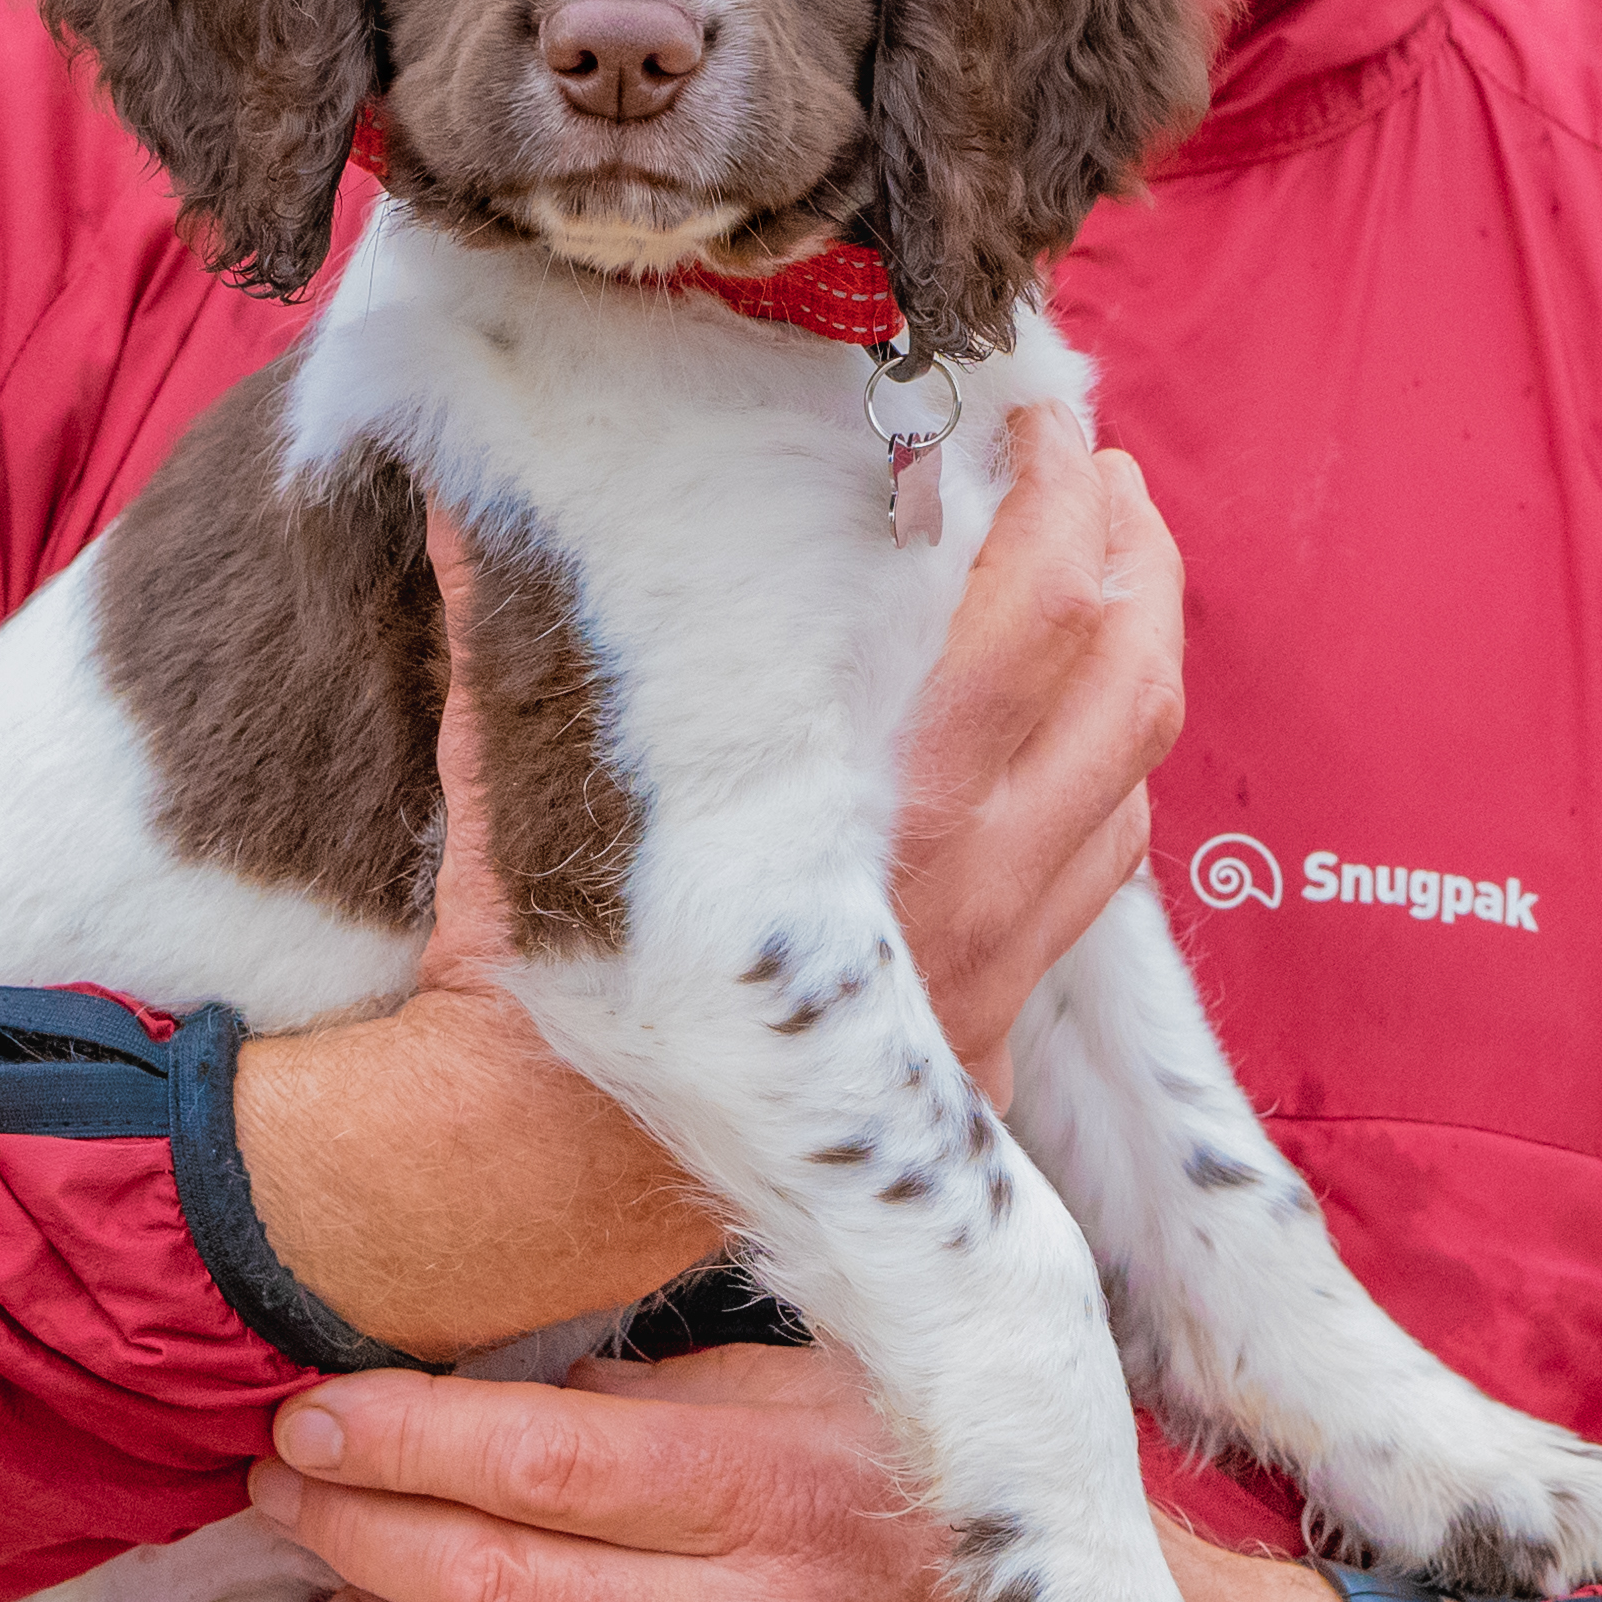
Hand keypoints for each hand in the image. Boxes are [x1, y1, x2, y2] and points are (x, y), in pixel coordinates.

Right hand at [230, 419, 1190, 1350]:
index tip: (1034, 418)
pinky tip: (1073, 724)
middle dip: (1134, 554)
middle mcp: (967, 893)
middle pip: (1125, 687)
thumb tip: (462, 487)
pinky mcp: (986, 1030)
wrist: (541, 1183)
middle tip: (1098, 465)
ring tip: (1111, 562)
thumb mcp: (517, 791)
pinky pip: (1100, 876)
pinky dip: (1110, 771)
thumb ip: (512, 630)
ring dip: (1139, 655)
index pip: (1032, 617)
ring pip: (1132, 781)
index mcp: (880, 814)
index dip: (1054, 497)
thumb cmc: (536, 984)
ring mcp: (991, 970)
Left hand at [254, 1346, 1390, 1601]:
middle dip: (356, 1527)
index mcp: (776, 1479)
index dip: (401, 1438)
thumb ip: (693, 1371)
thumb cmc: (943, 1476)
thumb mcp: (839, 1377)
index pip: (539, 1460)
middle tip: (276, 1479)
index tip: (313, 1407)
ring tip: (321, 1572)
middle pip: (493, 1583)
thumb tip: (526, 1360)